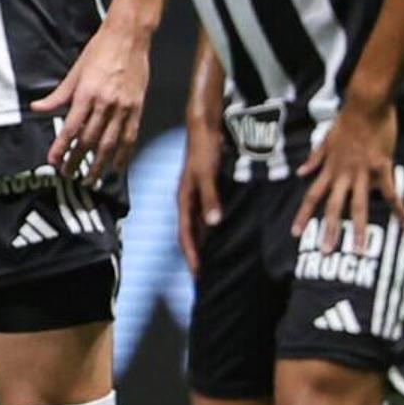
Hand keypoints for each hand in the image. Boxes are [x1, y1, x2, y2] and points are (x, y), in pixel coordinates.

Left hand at [32, 19, 149, 182]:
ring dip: (100, 164)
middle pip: (89, 140)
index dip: (61, 148)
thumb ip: (58, 95)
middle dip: (77, 160)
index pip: (70, 128)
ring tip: (91, 179)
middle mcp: (106, 104)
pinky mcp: (138, 108)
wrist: (129, 37)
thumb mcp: (75, 71)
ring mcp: (124, 107)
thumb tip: (37, 109)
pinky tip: (117, 167)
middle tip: (68, 175)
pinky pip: (130, 137)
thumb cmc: (100, 51)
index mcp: (86, 94)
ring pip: (111, 143)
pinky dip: (124, 155)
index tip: (53, 162)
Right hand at [177, 112, 224, 274]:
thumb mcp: (206, 175)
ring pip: (197, 227)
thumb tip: (214, 223)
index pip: (185, 235)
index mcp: (183, 200)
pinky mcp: (204, 190)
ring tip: (211, 262)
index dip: (191, 255)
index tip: (198, 274)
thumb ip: (210, 198)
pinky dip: (210, 231)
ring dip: (202, 245)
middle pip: (188, 235)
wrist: (203, 128)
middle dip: (194, 256)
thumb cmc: (203, 149)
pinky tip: (220, 236)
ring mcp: (195, 196)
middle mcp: (186, 201)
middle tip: (203, 276)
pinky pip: (205, 217)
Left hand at [295, 94, 396, 247]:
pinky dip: (398, 210)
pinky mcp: (381, 168)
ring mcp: (362, 173)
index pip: (311, 196)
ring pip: (358, 206)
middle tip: (325, 252)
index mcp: (329, 169)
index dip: (302, 215)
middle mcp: (342, 174)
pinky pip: (390, 194)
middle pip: (332, 207)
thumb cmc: (347, 119)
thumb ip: (314, 159)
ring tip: (358, 251)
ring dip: (358, 229)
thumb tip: (300, 172)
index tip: (294, 233)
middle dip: (328, 230)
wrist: (366, 104)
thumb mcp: (325, 139)